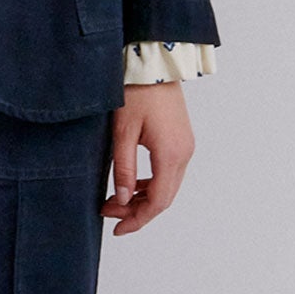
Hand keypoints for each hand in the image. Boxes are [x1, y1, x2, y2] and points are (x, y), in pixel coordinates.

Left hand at [102, 80, 193, 233]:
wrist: (155, 64)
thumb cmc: (137, 93)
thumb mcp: (122, 133)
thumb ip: (123, 169)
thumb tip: (121, 200)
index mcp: (170, 155)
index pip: (157, 202)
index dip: (137, 220)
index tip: (116, 229)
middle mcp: (184, 154)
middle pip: (164, 198)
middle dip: (137, 212)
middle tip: (109, 215)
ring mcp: (185, 147)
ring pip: (167, 187)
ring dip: (143, 199)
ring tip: (115, 202)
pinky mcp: (181, 140)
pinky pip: (169, 173)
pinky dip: (150, 184)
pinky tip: (131, 185)